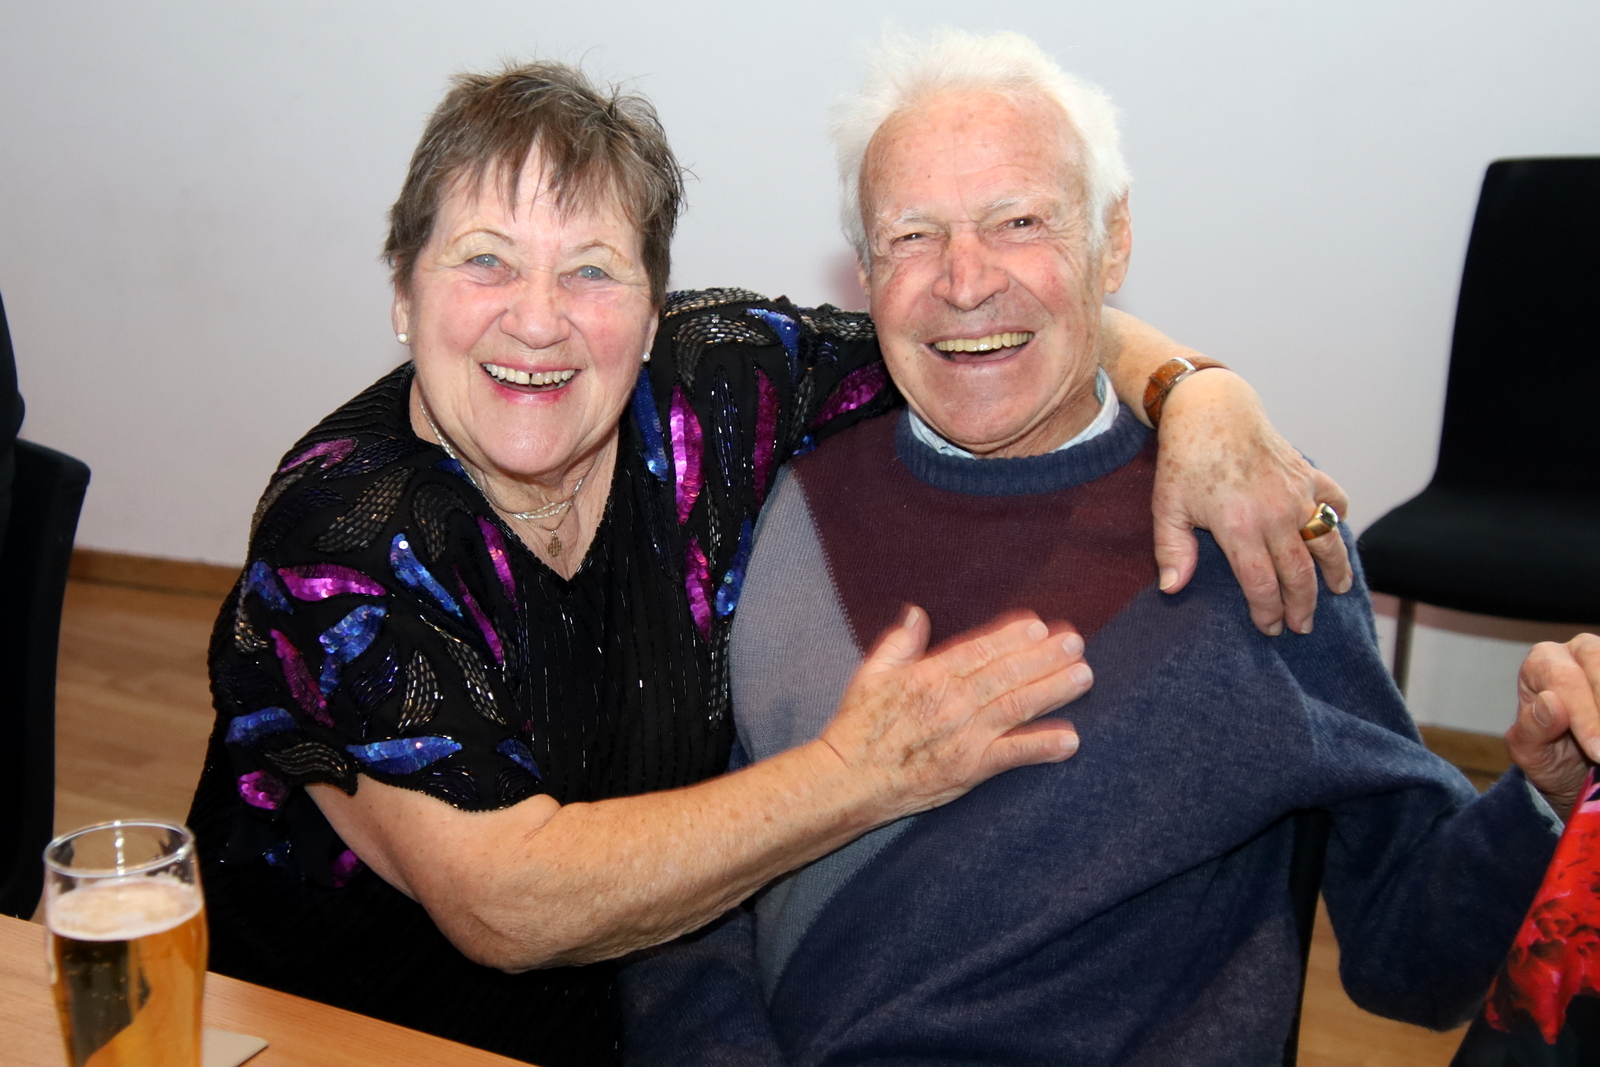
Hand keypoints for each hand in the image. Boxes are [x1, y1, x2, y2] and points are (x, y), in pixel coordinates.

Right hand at [819, 607, 1089, 820]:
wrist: (849, 779)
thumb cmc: (857, 726)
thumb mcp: (871, 674)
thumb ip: (899, 643)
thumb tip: (917, 613)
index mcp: (929, 675)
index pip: (980, 650)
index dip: (1012, 637)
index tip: (1040, 625)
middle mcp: (952, 703)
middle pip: (1007, 674)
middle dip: (1045, 657)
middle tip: (1076, 642)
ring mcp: (964, 736)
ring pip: (1017, 707)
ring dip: (1054, 690)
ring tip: (1083, 675)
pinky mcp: (969, 769)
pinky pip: (1012, 755)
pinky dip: (1042, 746)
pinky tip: (1070, 739)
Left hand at [1153, 369, 1352, 635]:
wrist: (1211, 410)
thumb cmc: (1184, 460)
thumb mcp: (1167, 507)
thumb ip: (1172, 550)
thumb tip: (1172, 589)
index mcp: (1240, 527)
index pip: (1262, 584)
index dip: (1268, 612)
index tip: (1269, 629)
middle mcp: (1276, 513)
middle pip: (1299, 573)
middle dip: (1303, 605)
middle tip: (1302, 625)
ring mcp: (1297, 493)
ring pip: (1328, 542)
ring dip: (1335, 571)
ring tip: (1337, 591)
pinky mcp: (1308, 474)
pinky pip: (1336, 501)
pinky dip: (1340, 518)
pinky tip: (1336, 535)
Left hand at [1505, 634, 1599, 819]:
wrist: (1575, 767)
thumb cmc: (1547, 750)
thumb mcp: (1530, 750)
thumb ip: (1533, 728)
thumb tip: (1549, 702)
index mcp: (1540, 662)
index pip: (1562, 678)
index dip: (1584, 715)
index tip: (1597, 750)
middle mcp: (1576, 650)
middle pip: (1597, 659)